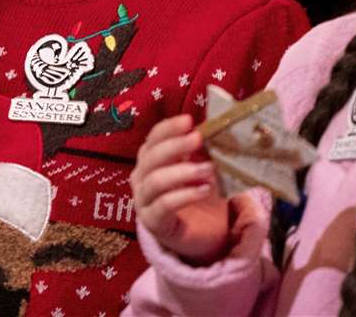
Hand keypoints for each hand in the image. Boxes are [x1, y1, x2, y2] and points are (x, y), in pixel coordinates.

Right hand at [130, 115, 234, 264]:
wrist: (201, 235)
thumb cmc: (198, 195)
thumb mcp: (200, 167)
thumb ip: (201, 151)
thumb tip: (214, 128)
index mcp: (150, 160)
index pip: (153, 138)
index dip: (169, 128)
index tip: (189, 121)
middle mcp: (141, 178)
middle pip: (151, 157)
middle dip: (175, 146)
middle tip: (198, 139)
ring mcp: (143, 201)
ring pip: (156, 181)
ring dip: (183, 171)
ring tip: (209, 169)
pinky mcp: (153, 223)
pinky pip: (165, 205)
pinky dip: (186, 195)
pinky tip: (205, 190)